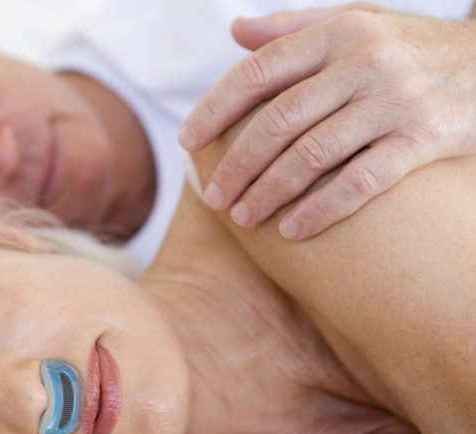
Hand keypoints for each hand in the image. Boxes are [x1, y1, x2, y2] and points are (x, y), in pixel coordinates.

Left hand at [179, 3, 475, 238]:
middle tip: (214, 198)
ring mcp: (395, 100)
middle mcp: (364, 62)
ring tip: (243, 219)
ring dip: (269, 192)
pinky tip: (292, 231)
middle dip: (237, 165)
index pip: (258, 72)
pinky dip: (322, 209)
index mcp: (337, 32)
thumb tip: (235, 32)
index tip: (188, 143)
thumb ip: (294, 27)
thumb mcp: (357, 23)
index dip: (215, 109)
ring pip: (312, 155)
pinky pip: (361, 181)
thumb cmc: (409, 49)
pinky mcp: (425, 137)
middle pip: (278, 121)